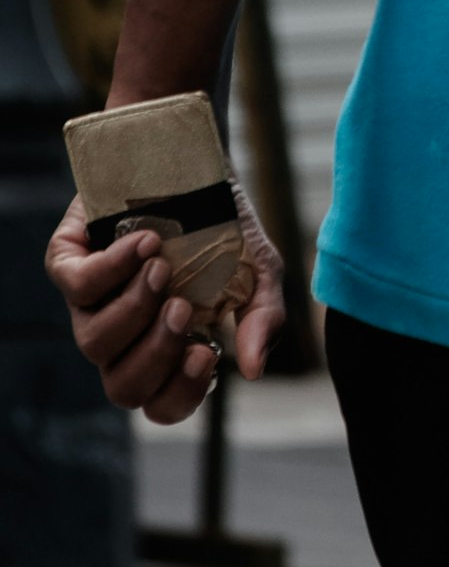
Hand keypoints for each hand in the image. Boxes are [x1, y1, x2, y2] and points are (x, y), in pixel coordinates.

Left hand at [46, 192, 286, 424]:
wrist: (198, 164)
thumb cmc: (226, 227)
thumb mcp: (261, 271)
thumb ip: (263, 318)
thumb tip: (251, 369)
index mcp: (169, 348)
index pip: (162, 402)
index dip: (180, 392)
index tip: (207, 352)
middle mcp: (125, 335)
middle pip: (123, 385)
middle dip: (155, 351)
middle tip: (183, 307)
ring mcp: (92, 304)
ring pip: (94, 342)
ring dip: (134, 308)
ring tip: (164, 267)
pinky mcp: (68, 263)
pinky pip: (76, 286)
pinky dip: (112, 268)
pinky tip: (148, 242)